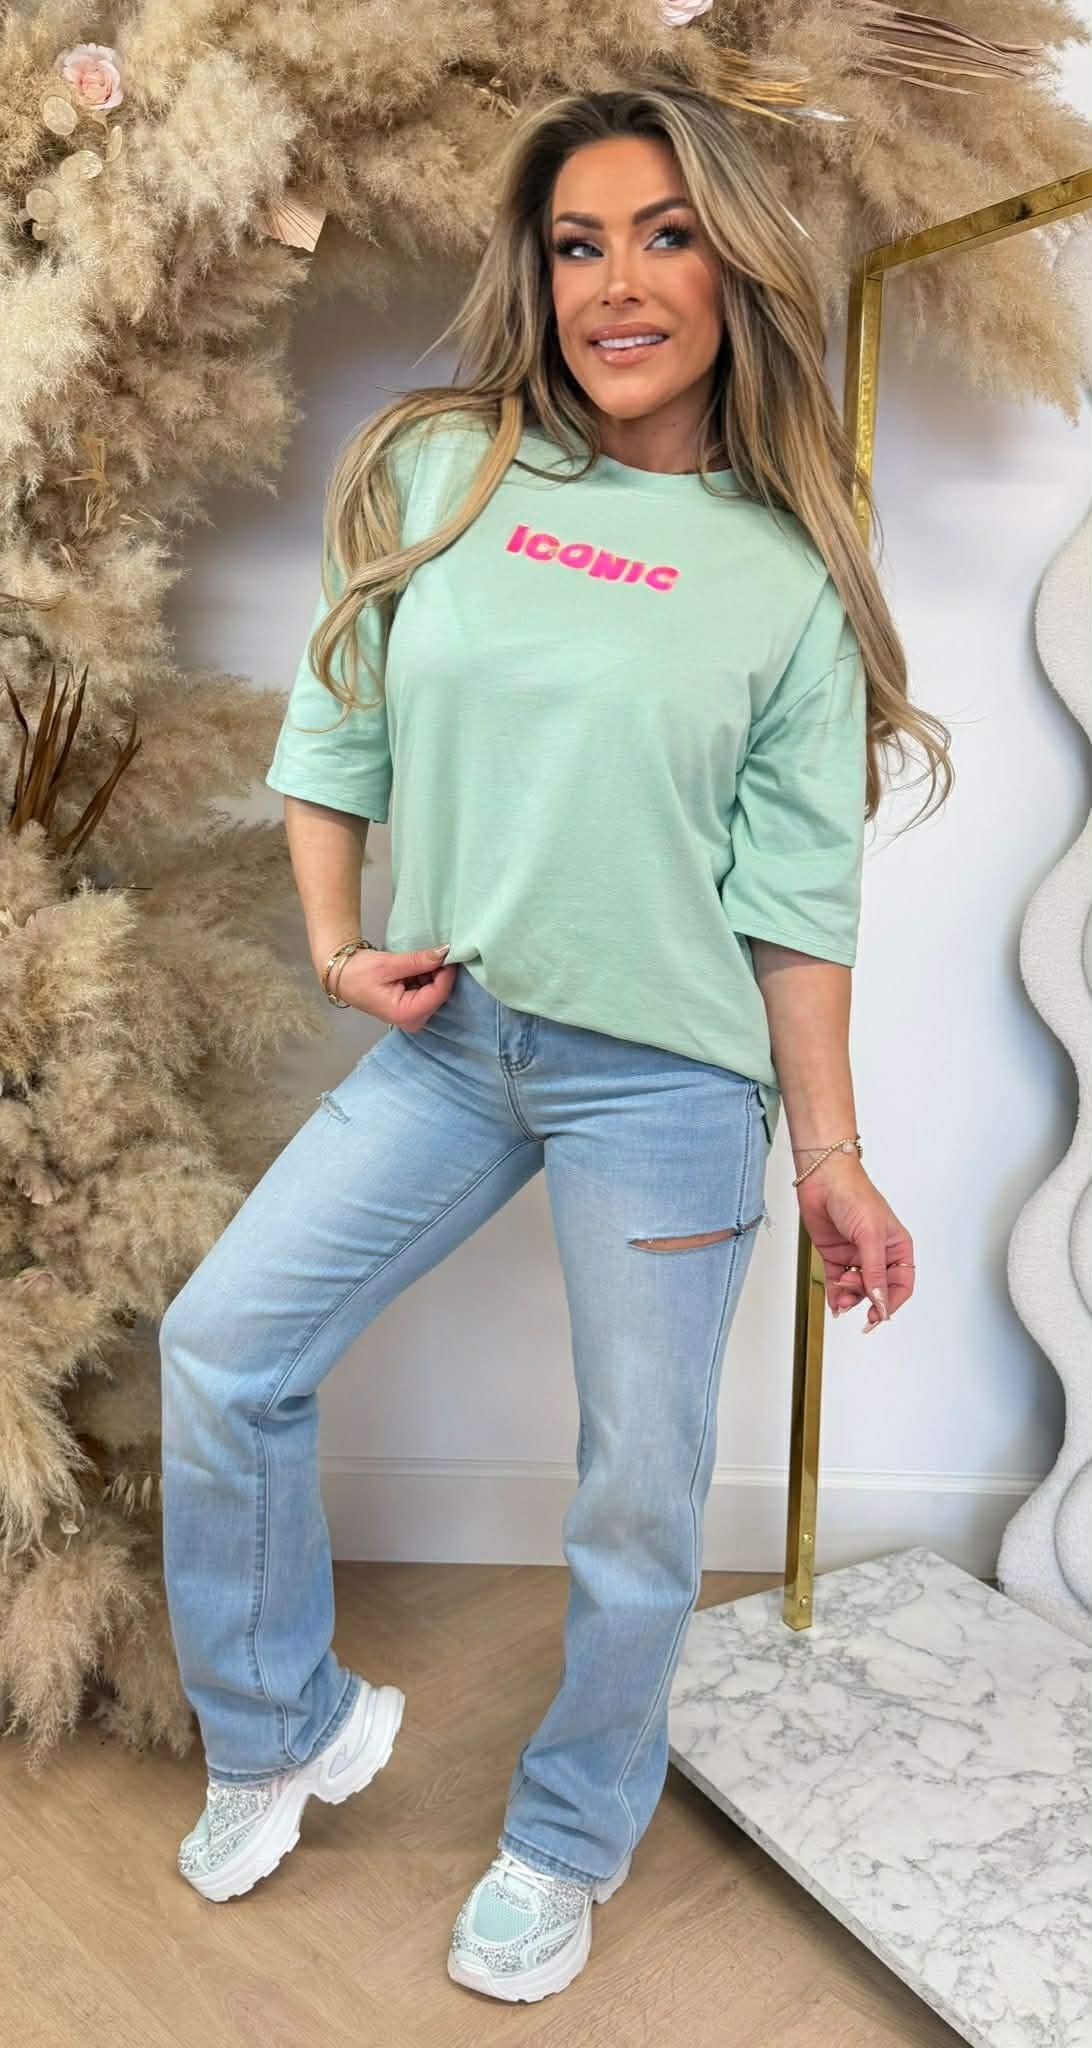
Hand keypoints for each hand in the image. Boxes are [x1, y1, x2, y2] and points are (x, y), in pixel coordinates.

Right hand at [332, 945, 455, 1031]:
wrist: (343, 977)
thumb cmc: (360, 973)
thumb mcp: (389, 963)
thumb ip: (418, 960)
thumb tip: (444, 953)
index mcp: (405, 1013)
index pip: (439, 994)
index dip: (447, 972)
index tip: (449, 952)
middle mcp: (412, 1020)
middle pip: (440, 995)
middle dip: (439, 973)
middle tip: (432, 953)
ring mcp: (413, 1017)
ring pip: (436, 993)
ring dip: (432, 975)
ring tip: (418, 960)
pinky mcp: (413, 1010)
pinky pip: (429, 993)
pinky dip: (426, 978)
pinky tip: (415, 969)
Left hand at [792, 1155, 914, 1332]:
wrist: (822, 1179)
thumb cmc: (854, 1195)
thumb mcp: (870, 1236)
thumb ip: (875, 1273)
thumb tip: (881, 1302)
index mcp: (897, 1247)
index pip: (901, 1285)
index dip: (891, 1302)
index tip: (878, 1315)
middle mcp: (878, 1253)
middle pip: (878, 1290)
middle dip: (865, 1296)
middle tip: (850, 1290)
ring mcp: (856, 1256)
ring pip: (857, 1289)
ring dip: (849, 1297)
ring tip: (840, 1291)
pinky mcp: (836, 1256)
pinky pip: (838, 1283)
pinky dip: (835, 1295)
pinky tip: (834, 1303)